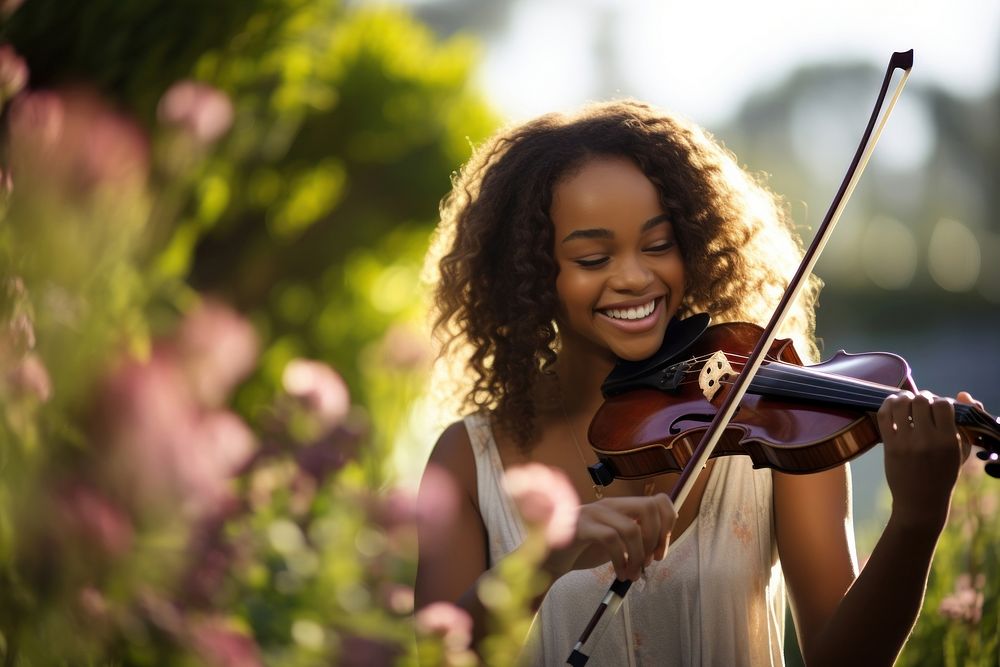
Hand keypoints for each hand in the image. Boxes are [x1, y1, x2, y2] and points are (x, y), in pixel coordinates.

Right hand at [542, 494, 675, 581]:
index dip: (668, 523)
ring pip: (631, 528)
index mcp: (621, 506)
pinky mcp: (581, 526)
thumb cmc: (583, 549)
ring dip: (638, 556)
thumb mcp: (616, 542)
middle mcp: (609, 505)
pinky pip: (611, 540)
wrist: (549, 558)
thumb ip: (635, 538)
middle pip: (649, 508)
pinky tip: (619, 573)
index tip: (661, 550)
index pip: (658, 500)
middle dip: (657, 537)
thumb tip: (660, 547)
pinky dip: (621, 560)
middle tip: (651, 561)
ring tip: (633, 574)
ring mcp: (594, 513)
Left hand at [876, 390, 978, 527]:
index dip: (941, 400)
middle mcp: (927, 440)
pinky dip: (887, 404)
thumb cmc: (944, 474)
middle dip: (922, 397)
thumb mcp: (960, 451)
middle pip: (921, 401)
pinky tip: (892, 404)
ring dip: (903, 398)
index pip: (943, 404)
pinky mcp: (889, 446)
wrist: (921, 501)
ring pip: (900, 404)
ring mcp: (906, 443)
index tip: (938, 407)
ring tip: (907, 402)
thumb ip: (963, 423)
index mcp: (947, 441)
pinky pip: (884, 416)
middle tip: (922, 404)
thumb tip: (963, 394)